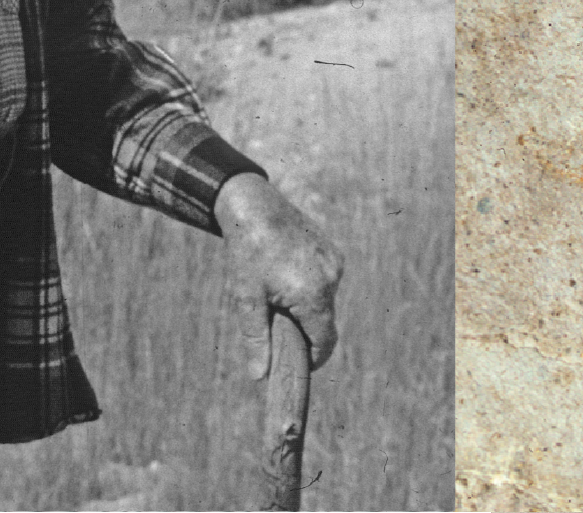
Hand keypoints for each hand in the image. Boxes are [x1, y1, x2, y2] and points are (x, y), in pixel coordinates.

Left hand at [213, 173, 341, 377]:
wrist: (255, 207)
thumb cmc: (247, 254)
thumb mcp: (247, 300)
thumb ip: (256, 340)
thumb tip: (260, 376)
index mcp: (313, 295)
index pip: (325, 341)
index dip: (314, 359)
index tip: (299, 366)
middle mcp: (331, 279)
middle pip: (325, 322)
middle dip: (305, 331)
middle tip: (279, 329)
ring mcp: (335, 263)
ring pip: (326, 301)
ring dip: (308, 308)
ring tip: (278, 296)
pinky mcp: (333, 251)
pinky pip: (326, 281)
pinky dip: (311, 288)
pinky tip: (287, 276)